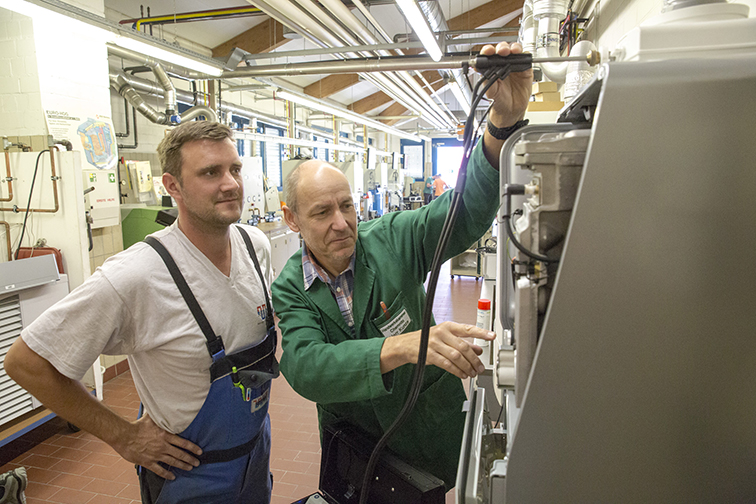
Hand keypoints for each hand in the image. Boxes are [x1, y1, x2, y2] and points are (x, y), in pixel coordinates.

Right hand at [111, 414, 202, 479]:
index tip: (199, 451)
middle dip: (190, 459)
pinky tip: (172, 477)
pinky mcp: (148, 462)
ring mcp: (156, 455)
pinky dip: (166, 474)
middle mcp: (163, 446)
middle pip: (180, 454)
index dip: (193, 448)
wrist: (124, 436)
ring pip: (172, 462)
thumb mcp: (151, 417)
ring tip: (189, 468)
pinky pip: (159, 470)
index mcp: (165, 435)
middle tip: (197, 463)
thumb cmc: (137, 426)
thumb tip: (165, 404)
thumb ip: (160, 413)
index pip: (183, 443)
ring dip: (182, 465)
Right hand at [381, 321, 495, 378]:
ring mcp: (435, 344)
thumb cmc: (427, 339)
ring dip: (467, 367)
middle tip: (481, 367)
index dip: (481, 332)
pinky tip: (462, 374)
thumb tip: (479, 349)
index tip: (492, 336)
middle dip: (474, 359)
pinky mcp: (429, 355)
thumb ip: (463, 342)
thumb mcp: (446, 337)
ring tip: (473, 373)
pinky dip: (457, 371)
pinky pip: (447, 364)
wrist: (406, 345)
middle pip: (463, 347)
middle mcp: (442, 333)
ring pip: (456, 356)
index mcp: (448, 326)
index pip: (468, 329)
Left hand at [478, 42, 532, 127]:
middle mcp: (503, 65)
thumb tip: (481, 69)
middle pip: (502, 49)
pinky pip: (526, 59)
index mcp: (492, 68)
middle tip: (502, 52)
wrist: (510, 112)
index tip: (488, 51)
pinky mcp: (525, 70)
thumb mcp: (490, 92)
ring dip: (514, 48)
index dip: (488, 50)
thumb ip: (486, 80)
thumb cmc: (499, 101)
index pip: (489, 55)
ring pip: (515, 51)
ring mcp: (514, 66)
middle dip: (502, 47)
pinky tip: (521, 59)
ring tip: (513, 52)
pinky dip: (524, 56)